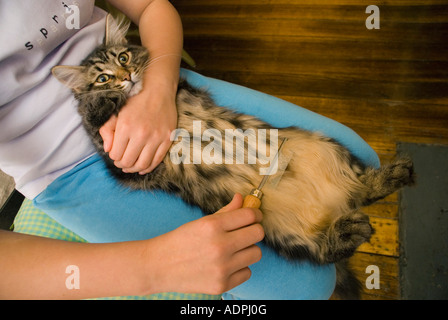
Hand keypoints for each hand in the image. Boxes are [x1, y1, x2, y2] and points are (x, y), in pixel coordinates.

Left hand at [99, 87, 176, 174]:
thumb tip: (108, 150)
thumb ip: (106, 130)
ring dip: (134, 169)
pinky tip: (142, 167)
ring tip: (131, 166)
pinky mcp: (167, 140)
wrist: (158, 92)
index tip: (115, 153)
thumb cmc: (135, 102)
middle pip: (128, 162)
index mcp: (125, 127)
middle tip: (122, 161)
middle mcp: (141, 134)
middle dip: (122, 164)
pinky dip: (148, 168)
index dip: (113, 157)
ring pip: (142, 164)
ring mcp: (156, 138)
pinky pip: (157, 160)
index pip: (115, 154)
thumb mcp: (116, 113)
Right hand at [142, 194, 264, 294]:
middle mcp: (219, 246)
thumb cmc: (180, 241)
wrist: (159, 266)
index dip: (255, 214)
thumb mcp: (201, 222)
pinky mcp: (222, 285)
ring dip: (247, 250)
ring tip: (233, 250)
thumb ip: (226, 211)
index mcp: (212, 226)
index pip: (249, 216)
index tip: (253, 216)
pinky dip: (239, 268)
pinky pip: (247, 272)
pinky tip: (226, 265)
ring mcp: (221, 268)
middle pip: (258, 234)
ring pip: (256, 254)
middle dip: (253, 231)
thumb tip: (243, 199)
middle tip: (245, 232)